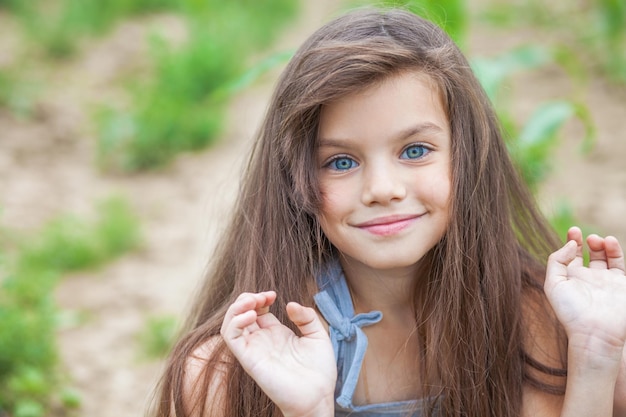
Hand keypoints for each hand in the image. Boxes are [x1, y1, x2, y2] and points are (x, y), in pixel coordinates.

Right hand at [221, 291, 335, 416]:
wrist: (317, 396)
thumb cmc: (319, 371)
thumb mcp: (318, 335)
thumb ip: (306, 317)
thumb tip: (289, 304)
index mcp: (276, 333)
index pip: (257, 310)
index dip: (260, 298)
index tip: (273, 295)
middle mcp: (262, 340)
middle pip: (241, 313)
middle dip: (247, 298)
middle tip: (264, 296)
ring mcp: (253, 349)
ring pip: (230, 323)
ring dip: (237, 307)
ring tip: (253, 301)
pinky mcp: (248, 359)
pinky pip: (231, 337)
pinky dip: (235, 321)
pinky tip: (252, 315)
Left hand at [544, 227, 625, 362]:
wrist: (595, 332)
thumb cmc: (571, 311)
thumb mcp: (553, 283)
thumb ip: (557, 260)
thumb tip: (571, 244)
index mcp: (570, 279)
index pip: (571, 255)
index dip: (572, 240)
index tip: (574, 230)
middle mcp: (588, 279)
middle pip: (590, 253)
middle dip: (589, 241)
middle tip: (587, 237)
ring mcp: (605, 281)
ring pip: (606, 257)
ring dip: (602, 244)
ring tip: (598, 240)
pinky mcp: (621, 284)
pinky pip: (619, 264)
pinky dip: (615, 251)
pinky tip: (609, 243)